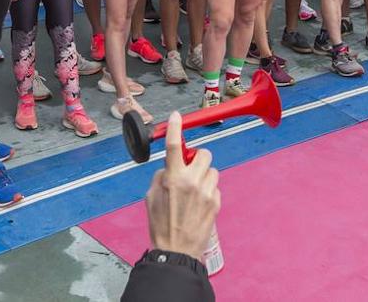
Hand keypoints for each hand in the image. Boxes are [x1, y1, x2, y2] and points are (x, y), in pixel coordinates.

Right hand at [145, 111, 220, 259]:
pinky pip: (215, 186)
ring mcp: (206, 192)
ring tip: (194, 190)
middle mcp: (192, 181)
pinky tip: (199, 203)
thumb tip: (171, 166)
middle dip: (197, 158)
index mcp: (173, 178)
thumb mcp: (151, 197)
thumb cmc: (161, 226)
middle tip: (188, 169)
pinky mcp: (216, 202)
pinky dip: (208, 190)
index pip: (174, 145)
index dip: (175, 128)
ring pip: (212, 170)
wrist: (176, 251)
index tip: (176, 116)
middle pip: (203, 153)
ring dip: (204, 175)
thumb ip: (162, 176)